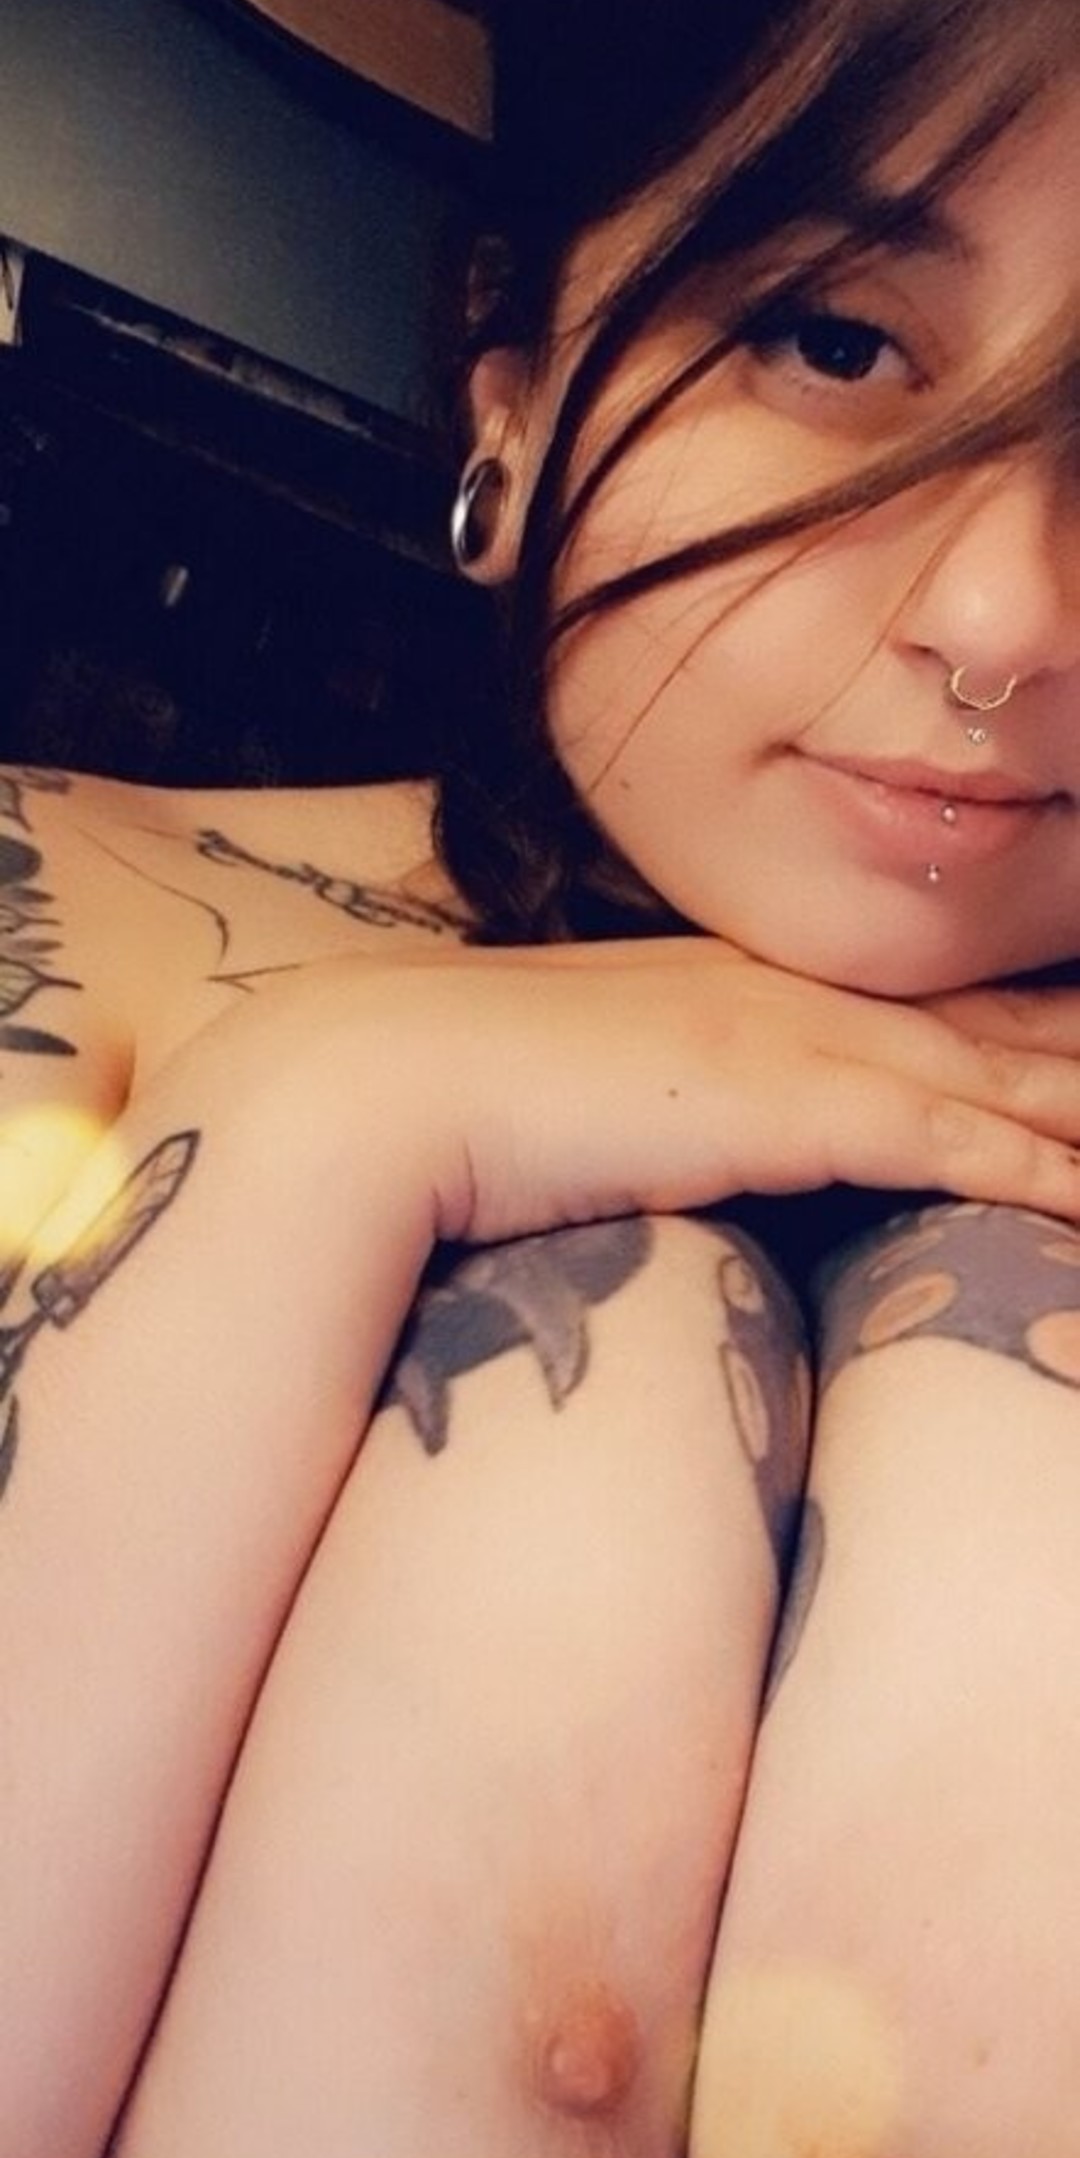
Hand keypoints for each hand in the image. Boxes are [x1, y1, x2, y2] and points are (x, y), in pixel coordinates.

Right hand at [197, 938, 1079, 1243]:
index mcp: (748, 983)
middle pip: (999, 1026)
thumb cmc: (452, 1096)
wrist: (378, 1080)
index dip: (1029, 1028)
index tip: (1077, 1046)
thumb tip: (673, 1137)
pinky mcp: (794, 1103)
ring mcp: (800, 1037)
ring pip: (1008, 1077)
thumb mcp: (583, 1086)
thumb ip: (653, 1096)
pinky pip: (959, 1141)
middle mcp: (796, 992)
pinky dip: (1045, 1173)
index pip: (928, 1007)